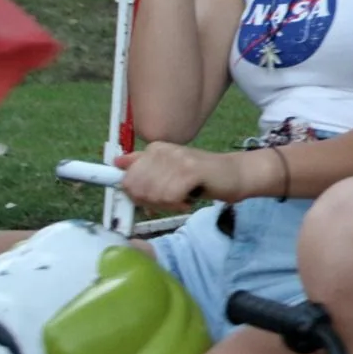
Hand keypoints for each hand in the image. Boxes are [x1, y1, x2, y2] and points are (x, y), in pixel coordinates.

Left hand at [115, 143, 248, 210]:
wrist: (234, 174)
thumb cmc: (201, 176)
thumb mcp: (168, 170)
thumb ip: (144, 166)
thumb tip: (118, 162)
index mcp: (155, 149)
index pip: (128, 180)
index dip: (138, 196)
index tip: (153, 198)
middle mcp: (163, 150)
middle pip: (139, 189)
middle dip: (152, 202)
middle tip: (171, 200)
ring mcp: (177, 159)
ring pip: (153, 195)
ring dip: (168, 205)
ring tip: (182, 198)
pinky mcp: (191, 170)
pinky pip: (169, 197)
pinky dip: (178, 204)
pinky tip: (189, 199)